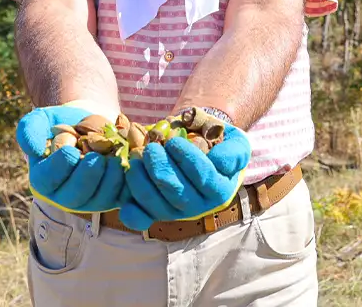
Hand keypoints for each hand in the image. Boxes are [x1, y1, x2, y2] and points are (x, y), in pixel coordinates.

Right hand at [16, 105, 125, 213]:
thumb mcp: (41, 120)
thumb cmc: (62, 122)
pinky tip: (129, 166)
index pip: (47, 181)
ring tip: (115, 162)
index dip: (59, 169)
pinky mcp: (112, 197)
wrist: (90, 122)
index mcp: (44, 179)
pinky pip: (120, 198)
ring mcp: (90, 200)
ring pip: (99, 201)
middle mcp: (64, 195)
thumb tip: (34, 150)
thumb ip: (30, 130)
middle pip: (74, 197)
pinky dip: (127, 184)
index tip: (71, 151)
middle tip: (97, 159)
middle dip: (87, 179)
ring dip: (109, 182)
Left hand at [118, 123, 250, 230]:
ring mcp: (177, 212)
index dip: (188, 161)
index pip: (204, 178)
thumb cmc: (217, 144)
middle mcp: (200, 206)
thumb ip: (234, 152)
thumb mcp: (235, 144)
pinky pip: (144, 220)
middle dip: (161, 171)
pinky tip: (125, 204)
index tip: (174, 141)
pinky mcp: (157, 213)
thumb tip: (218, 161)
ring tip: (135, 161)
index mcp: (220, 189)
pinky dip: (134, 215)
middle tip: (150, 149)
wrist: (202, 150)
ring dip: (143, 185)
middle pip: (179, 195)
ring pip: (159, 206)